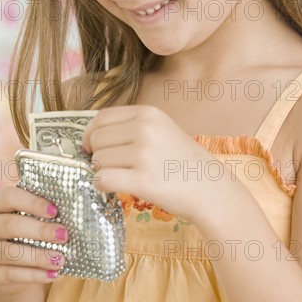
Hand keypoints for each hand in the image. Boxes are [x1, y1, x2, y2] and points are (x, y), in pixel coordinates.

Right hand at [0, 186, 67, 293]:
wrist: (3, 262)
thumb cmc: (20, 230)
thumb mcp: (24, 215)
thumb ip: (39, 209)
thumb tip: (72, 207)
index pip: (10, 197)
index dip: (33, 203)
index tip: (55, 211)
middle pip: (10, 225)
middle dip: (40, 230)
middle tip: (64, 235)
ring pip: (10, 253)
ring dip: (39, 256)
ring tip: (61, 259)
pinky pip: (10, 274)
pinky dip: (34, 275)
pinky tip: (53, 273)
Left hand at [82, 105, 228, 220]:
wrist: (210, 187)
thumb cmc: (182, 161)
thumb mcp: (161, 129)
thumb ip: (131, 126)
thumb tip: (92, 135)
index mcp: (148, 114)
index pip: (102, 117)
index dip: (91, 132)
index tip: (90, 145)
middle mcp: (145, 129)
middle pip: (97, 138)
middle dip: (96, 153)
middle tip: (111, 165)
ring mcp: (144, 154)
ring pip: (98, 160)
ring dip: (102, 171)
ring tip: (121, 176)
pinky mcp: (143, 181)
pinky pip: (103, 179)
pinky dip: (102, 185)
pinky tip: (114, 187)